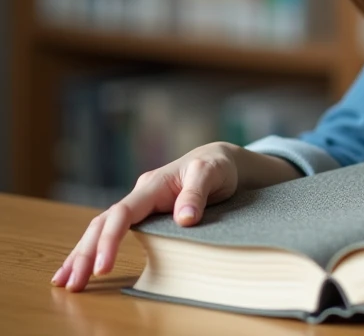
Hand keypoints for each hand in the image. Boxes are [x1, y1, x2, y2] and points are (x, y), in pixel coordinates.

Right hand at [50, 142, 298, 291]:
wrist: (218, 160)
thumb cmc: (216, 166)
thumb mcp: (212, 174)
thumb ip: (197, 193)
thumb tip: (183, 220)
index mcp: (152, 186)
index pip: (122, 214)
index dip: (109, 240)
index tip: (102, 267)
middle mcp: (139, 195)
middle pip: (102, 223)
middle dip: (84, 253)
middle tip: (71, 283)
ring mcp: (139, 205)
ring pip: (101, 228)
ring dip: (82, 253)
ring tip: (65, 280)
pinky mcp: (144, 215)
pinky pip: (112, 231)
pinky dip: (95, 248)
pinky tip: (83, 266)